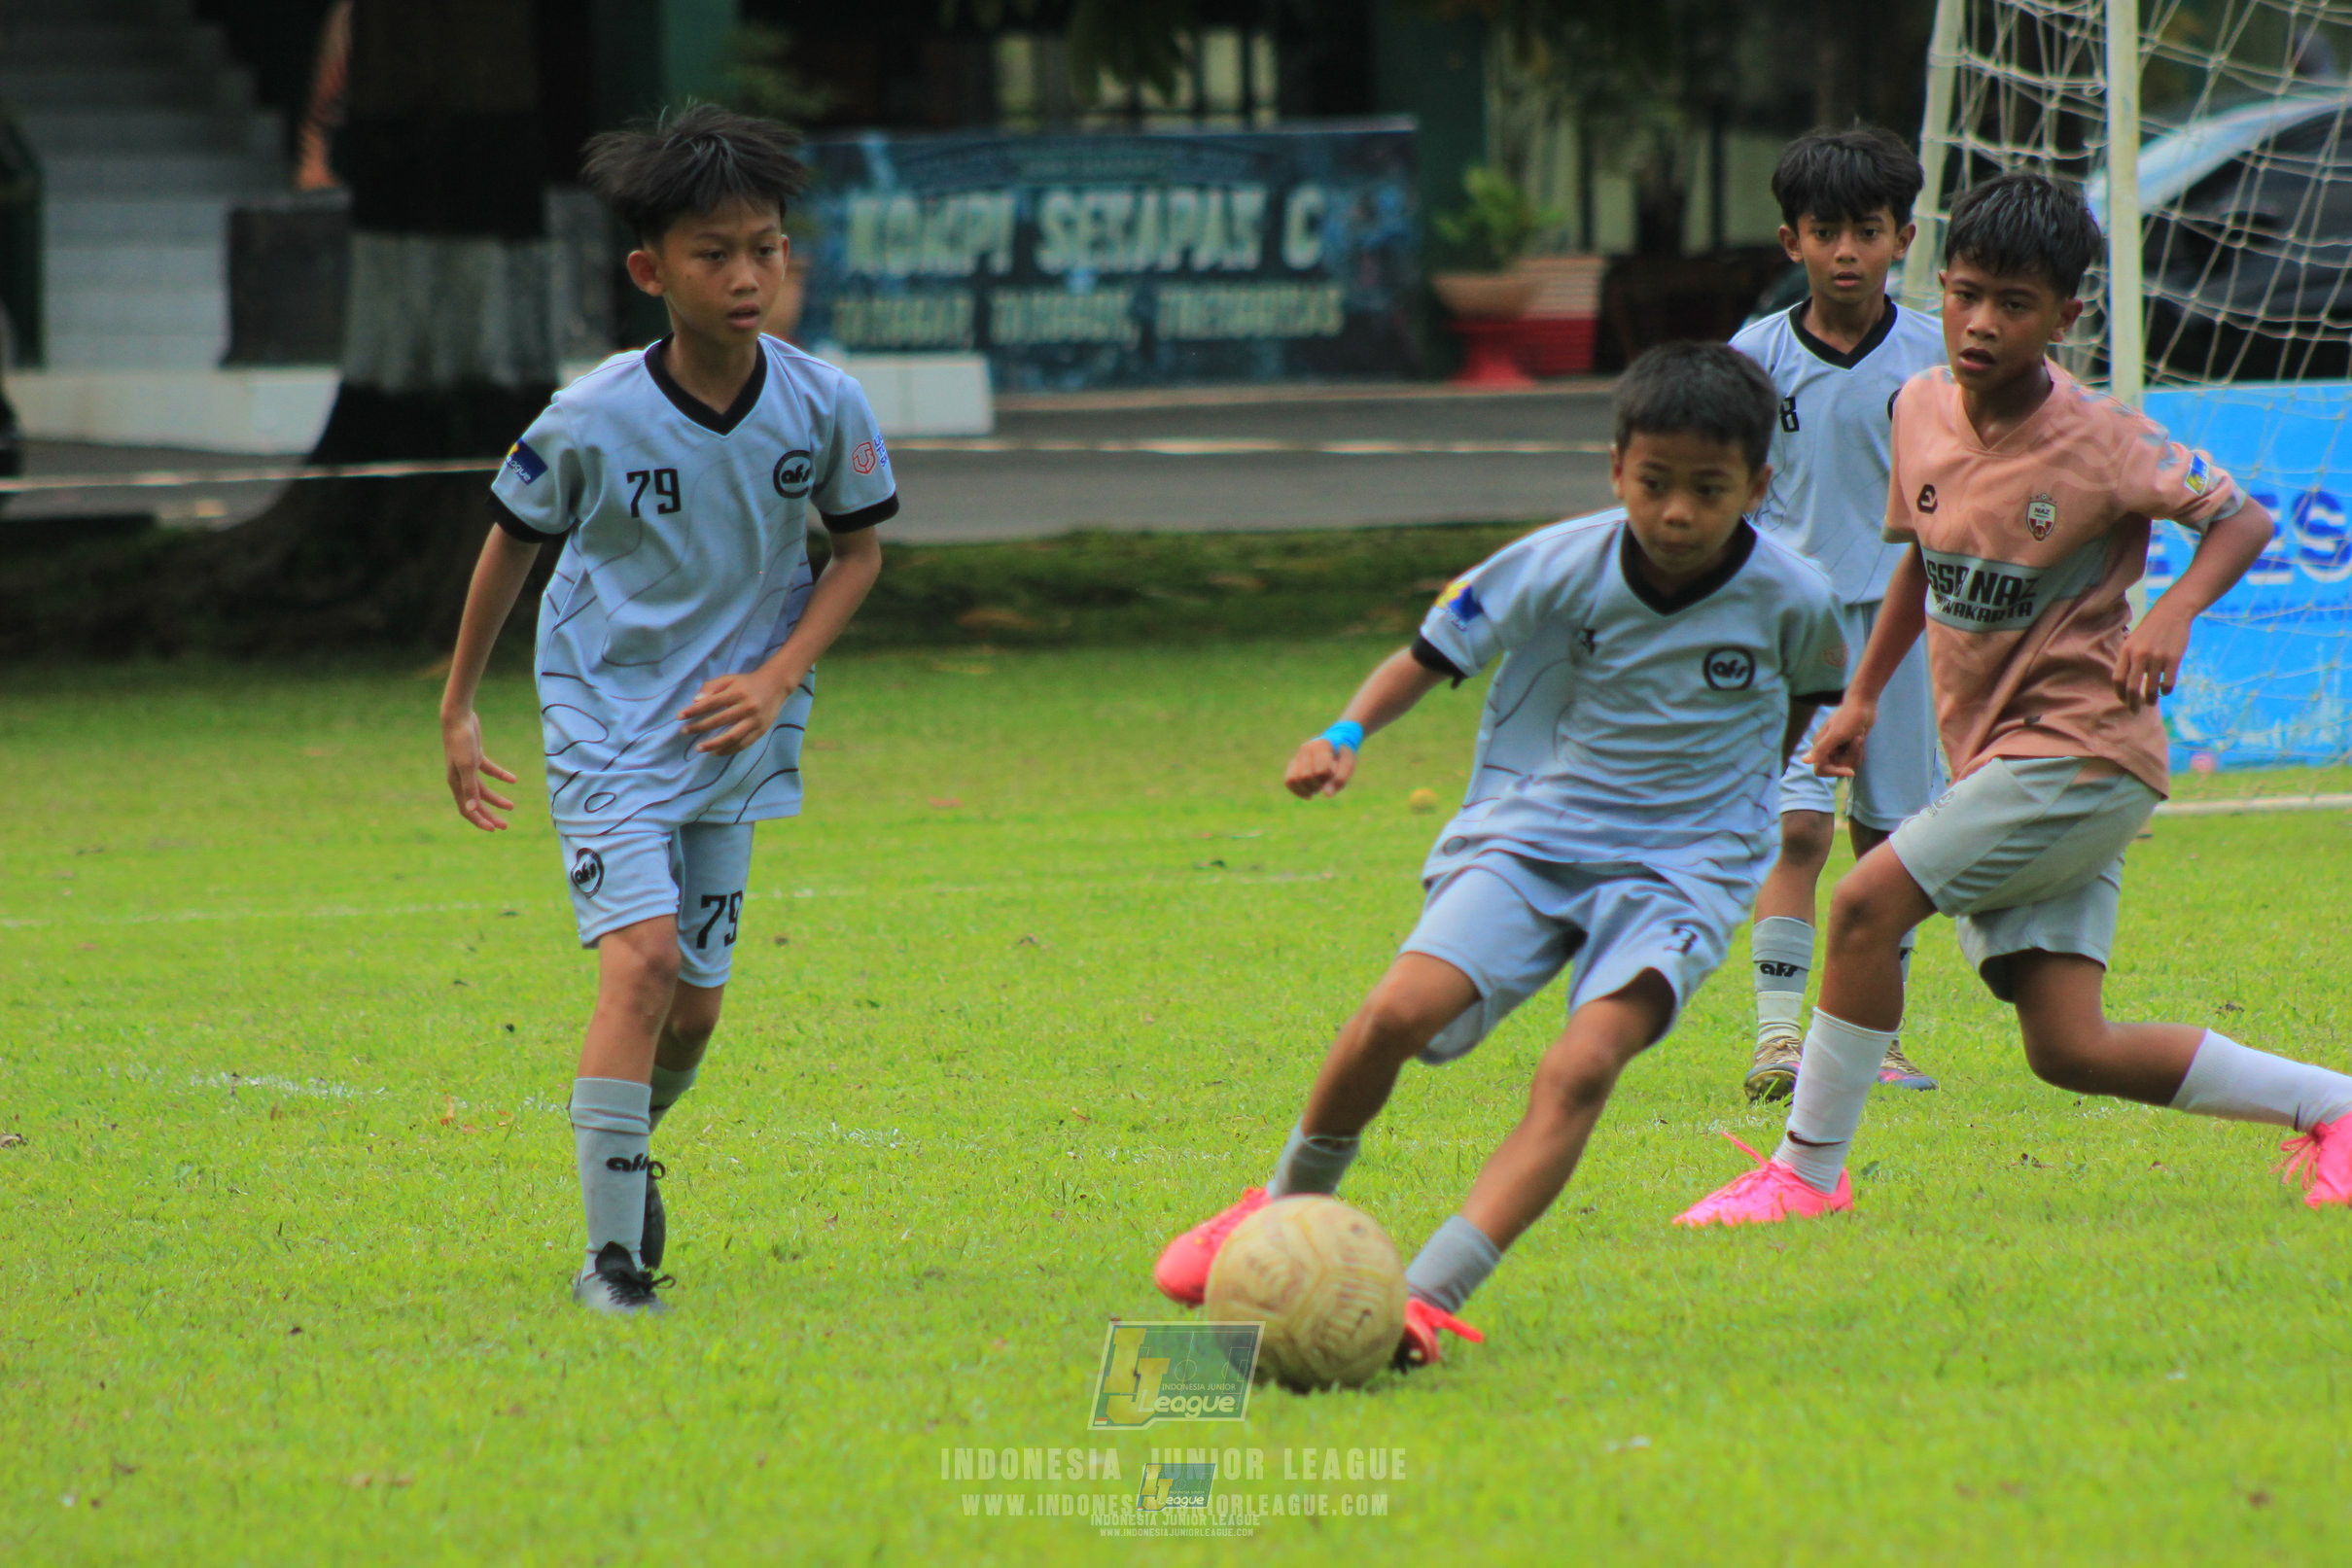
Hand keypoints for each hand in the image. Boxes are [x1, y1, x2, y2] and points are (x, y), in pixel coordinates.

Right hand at [443, 709, 517, 830]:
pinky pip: (489, 771)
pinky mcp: (475, 757)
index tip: (493, 829)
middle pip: (476, 803)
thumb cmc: (461, 741)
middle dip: (490, 815)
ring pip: (483, 789)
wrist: (458, 717)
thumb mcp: (468, 766)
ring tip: (512, 806)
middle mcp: (460, 778)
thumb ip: (470, 789)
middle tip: (505, 826)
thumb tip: (471, 810)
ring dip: (497, 799)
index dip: (479, 821)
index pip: (467, 809)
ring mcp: (468, 767)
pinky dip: (501, 776)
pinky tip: (513, 780)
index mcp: (456, 783)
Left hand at [681, 667, 793, 754]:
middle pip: (719, 721)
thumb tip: (696, 701)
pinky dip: (729, 750)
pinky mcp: (761, 730)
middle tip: (685, 731)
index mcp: (737, 692)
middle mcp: (747, 707)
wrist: (776, 685)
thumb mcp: (730, 679)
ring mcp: (755, 721)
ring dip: (714, 744)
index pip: (711, 703)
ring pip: (732, 737)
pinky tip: (716, 752)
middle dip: (699, 727)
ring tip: (699, 748)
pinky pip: (743, 744)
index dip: (694, 710)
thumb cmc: (747, 683)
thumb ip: (712, 687)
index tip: (680, 716)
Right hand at [1286, 737, 1357, 798]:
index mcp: (1321, 744)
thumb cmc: (1343, 755)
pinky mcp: (1292, 764)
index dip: (1329, 777)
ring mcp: (1297, 756)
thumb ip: (1340, 778)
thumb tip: (1327, 794)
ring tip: (1318, 787)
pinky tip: (1309, 795)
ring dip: (1307, 789)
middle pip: (1306, 776)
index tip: (1334, 771)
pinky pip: (1288, 781)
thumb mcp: (1349, 763)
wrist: (1336, 745)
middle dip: (1318, 785)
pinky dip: (1298, 791)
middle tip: (1327, 780)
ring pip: (1293, 779)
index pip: (1320, 770)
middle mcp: (1306, 748)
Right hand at [1808, 699, 1875, 778]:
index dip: (1835, 772)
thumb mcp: (1835, 735)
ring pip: (1848, 763)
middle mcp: (1827, 749)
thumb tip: (1804, 761)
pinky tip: (1860, 737)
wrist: (1863, 705)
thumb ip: (1820, 749)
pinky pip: (1854, 758)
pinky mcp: (1848, 747)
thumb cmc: (1849, 717)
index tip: (1850, 771)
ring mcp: (1838, 748)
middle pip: (1838, 767)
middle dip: (1850, 757)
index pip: (1821, 770)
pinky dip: (1860, 749)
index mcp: (1819, 747)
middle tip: (1856, 741)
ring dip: (1857, 751)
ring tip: (1858, 736)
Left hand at [2115, 604, 2190, 710]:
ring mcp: (2157, 658)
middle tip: (2134, 710)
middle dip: (2132, 703)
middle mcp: (2139, 655)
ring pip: (2151, 688)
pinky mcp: (2173, 659)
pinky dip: (2165, 690)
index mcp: (2127, 651)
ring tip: (2150, 702)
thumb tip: (2125, 682)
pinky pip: (2168, 683)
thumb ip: (2128, 659)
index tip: (2123, 701)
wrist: (2172, 612)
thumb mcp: (2133, 640)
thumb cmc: (2151, 629)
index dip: (2119, 693)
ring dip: (2150, 699)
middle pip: (2132, 687)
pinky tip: (2164, 691)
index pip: (2118, 679)